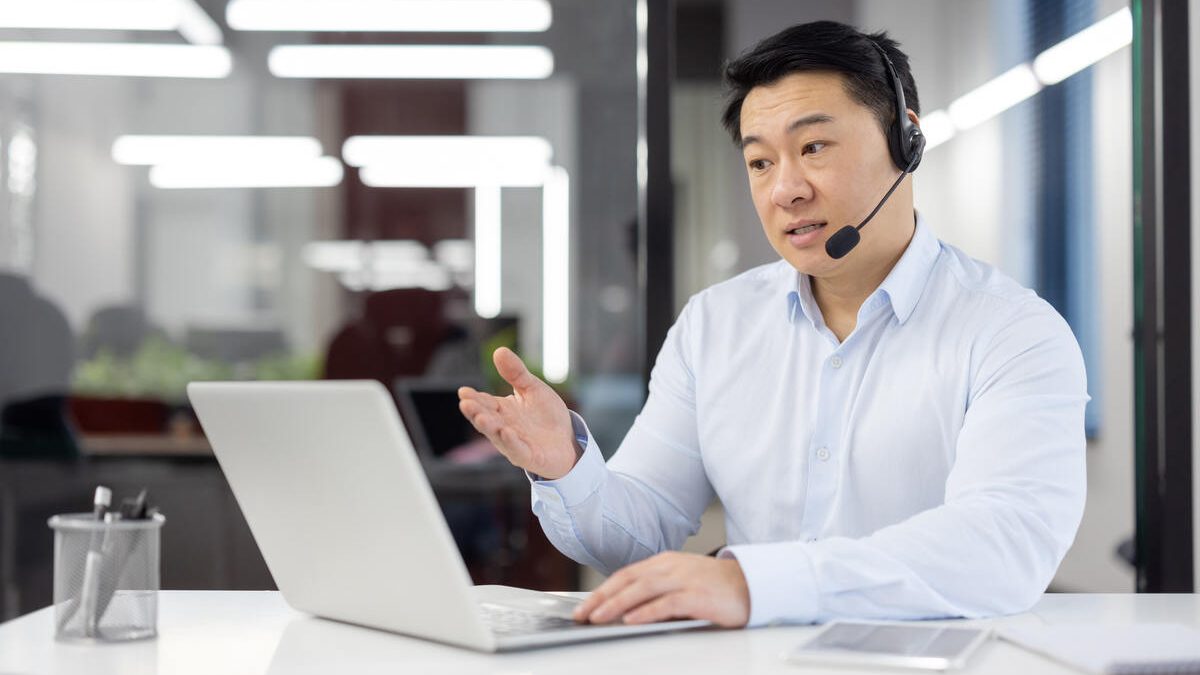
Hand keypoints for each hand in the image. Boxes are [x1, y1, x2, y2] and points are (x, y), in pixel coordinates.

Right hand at [457, 347, 578, 479]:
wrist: (568, 439)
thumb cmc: (546, 415)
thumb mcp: (533, 389)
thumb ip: (516, 373)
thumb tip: (499, 350)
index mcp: (502, 410)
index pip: (485, 403)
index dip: (473, 398)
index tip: (463, 391)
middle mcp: (504, 427)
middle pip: (486, 419)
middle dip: (475, 412)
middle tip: (465, 403)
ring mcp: (514, 443)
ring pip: (497, 436)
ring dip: (489, 428)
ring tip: (481, 418)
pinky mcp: (529, 456)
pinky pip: (518, 450)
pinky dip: (511, 442)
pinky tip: (505, 432)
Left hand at [573, 552, 750, 627]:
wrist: (754, 584)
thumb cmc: (716, 587)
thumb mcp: (681, 583)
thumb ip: (657, 592)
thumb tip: (627, 610)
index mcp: (665, 562)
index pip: (626, 575)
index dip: (602, 590)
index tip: (585, 606)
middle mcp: (671, 567)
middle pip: (628, 579)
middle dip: (602, 597)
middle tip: (583, 615)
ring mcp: (685, 579)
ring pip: (643, 588)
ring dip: (617, 603)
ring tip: (599, 617)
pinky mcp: (698, 595)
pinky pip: (667, 603)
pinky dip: (647, 611)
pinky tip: (632, 619)